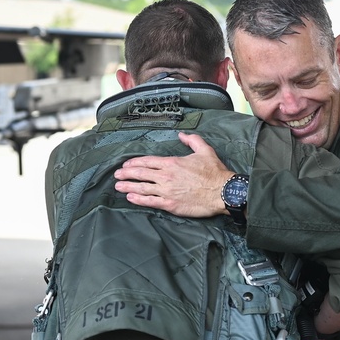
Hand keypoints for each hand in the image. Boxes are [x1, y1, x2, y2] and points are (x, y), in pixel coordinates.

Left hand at [113, 132, 234, 217]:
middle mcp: (166, 176)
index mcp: (172, 163)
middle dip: (126, 173)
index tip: (127, 164)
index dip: (135, 162)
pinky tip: (130, 197)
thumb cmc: (215, 172)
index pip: (148, 161)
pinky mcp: (170, 204)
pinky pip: (150, 201)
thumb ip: (192, 140)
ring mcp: (166, 191)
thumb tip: (182, 135)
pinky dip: (138, 199)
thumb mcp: (205, 150)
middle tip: (117, 174)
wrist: (222, 192)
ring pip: (142, 187)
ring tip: (118, 186)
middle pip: (140, 173)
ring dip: (128, 186)